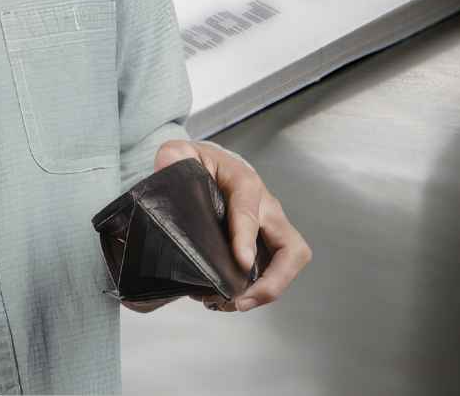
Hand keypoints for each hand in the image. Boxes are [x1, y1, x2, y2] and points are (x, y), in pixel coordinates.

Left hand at [122, 139, 311, 313]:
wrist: (212, 165)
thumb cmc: (199, 163)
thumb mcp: (182, 154)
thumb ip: (173, 157)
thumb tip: (168, 167)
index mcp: (244, 183)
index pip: (250, 211)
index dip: (246, 238)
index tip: (241, 261)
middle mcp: (266, 208)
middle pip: (291, 248)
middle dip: (274, 280)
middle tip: (242, 299)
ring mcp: (270, 229)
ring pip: (287, 265)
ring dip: (264, 291)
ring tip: (230, 304)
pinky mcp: (265, 245)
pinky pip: (273, 272)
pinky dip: (256, 291)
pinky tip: (227, 298)